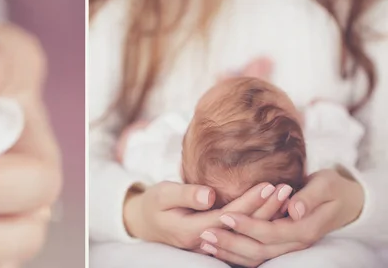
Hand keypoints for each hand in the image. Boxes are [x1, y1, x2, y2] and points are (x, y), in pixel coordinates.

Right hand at [123, 180, 284, 249]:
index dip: (251, 202)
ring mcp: (213, 246)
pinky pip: (243, 236)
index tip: (269, 185)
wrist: (145, 222)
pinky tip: (273, 211)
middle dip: (267, 209)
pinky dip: (259, 224)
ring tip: (286, 199)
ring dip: (267, 218)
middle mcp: (207, 242)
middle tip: (287, 189)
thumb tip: (209, 194)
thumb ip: (186, 194)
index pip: (230, 217)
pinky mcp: (217, 242)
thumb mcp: (163, 194)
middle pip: (244, 229)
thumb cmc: (154, 204)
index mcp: (193, 230)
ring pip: (247, 236)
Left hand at [203, 170, 364, 265]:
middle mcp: (295, 243)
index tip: (225, 215)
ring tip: (204, 241)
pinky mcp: (281, 244)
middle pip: (259, 250)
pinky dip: (236, 252)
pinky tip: (216, 245)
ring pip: (256, 257)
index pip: (271, 233)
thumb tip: (295, 209)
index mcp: (305, 230)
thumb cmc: (333, 188)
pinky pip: (257, 255)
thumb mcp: (326, 186)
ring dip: (229, 251)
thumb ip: (310, 197)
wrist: (345, 201)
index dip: (247, 226)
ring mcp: (288, 247)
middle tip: (205, 232)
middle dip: (231, 242)